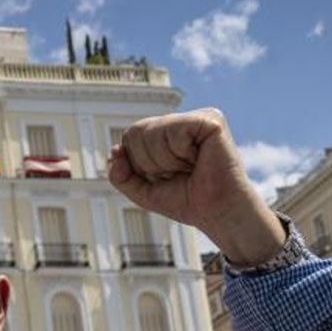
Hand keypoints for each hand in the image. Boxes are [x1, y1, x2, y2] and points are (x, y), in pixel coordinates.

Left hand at [108, 108, 284, 267]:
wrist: (217, 213)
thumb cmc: (186, 200)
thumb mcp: (142, 191)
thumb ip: (120, 175)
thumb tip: (114, 151)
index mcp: (165, 132)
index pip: (130, 136)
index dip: (138, 164)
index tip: (164, 176)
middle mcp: (180, 120)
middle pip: (135, 131)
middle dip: (149, 163)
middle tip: (178, 173)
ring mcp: (196, 117)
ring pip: (152, 132)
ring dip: (166, 161)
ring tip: (190, 167)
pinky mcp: (210, 119)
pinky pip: (174, 132)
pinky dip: (181, 154)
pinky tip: (199, 160)